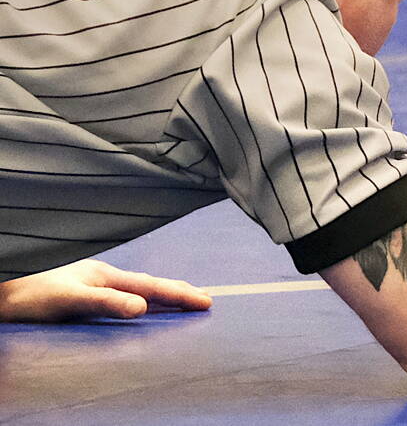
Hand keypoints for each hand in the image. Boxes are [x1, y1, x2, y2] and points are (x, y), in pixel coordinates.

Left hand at [0, 261, 211, 321]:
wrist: (3, 293)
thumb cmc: (30, 296)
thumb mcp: (69, 299)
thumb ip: (106, 302)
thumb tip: (144, 307)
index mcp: (106, 276)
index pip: (152, 286)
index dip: (180, 294)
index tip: (207, 302)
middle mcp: (103, 278)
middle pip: (150, 284)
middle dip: (179, 291)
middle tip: (205, 301)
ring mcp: (93, 285)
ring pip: (138, 289)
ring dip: (163, 295)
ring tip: (182, 301)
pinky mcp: (82, 296)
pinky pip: (124, 296)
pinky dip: (143, 300)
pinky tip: (141, 307)